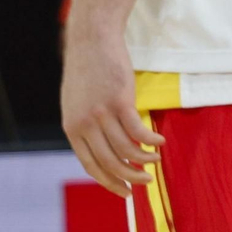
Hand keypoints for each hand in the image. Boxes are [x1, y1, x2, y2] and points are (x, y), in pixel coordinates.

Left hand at [60, 25, 162, 195]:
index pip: (91, 165)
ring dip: (145, 160)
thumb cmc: (87, 70)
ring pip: (127, 150)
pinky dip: (151, 142)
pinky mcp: (119, 101)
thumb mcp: (76, 102)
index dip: (109, 182)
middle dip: (131, 177)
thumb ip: (84, 126)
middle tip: (146, 182)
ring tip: (156, 161)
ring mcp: (101, 113)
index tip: (126, 192)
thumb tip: (102, 151)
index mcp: (71, 126)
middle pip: (110, 162)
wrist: (91, 38)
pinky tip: (160, 143)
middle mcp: (84, 123)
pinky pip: (139, 132)